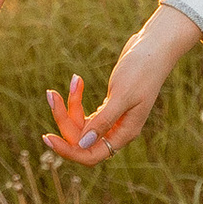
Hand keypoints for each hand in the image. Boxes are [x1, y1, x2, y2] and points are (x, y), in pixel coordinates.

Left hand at [42, 6, 202, 163]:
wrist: (154, 48)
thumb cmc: (142, 70)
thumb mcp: (122, 95)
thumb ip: (104, 121)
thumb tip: (83, 144)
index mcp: (125, 133)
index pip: (91, 155)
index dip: (68, 150)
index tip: (47, 137)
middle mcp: (118, 130)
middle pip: (81, 138)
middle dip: (64, 118)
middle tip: (51, 93)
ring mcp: (112, 119)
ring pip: (81, 123)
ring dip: (69, 104)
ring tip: (72, 80)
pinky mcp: (109, 105)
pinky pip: (84, 111)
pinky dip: (77, 98)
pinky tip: (77, 80)